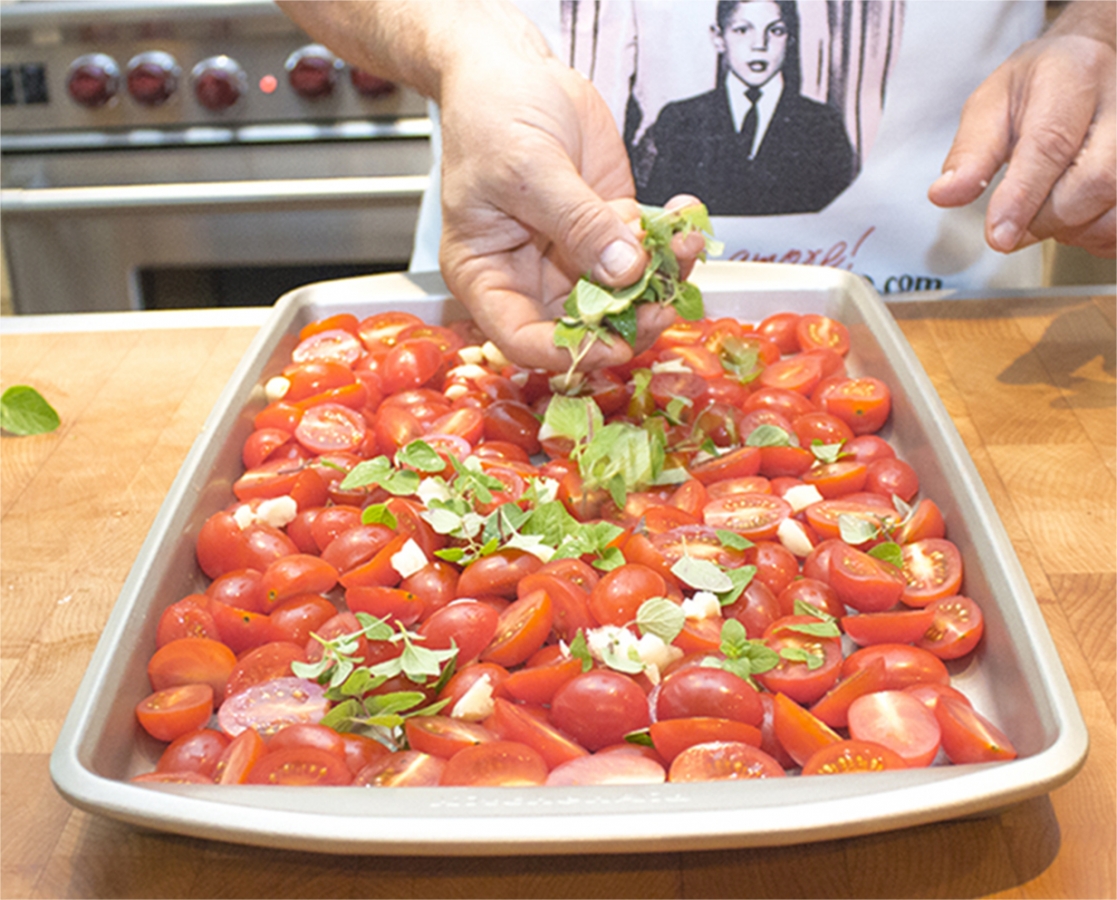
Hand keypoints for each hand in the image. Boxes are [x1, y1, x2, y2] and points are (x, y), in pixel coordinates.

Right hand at [437, 51, 705, 369]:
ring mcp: (573, 255)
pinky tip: (685, 218)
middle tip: (663, 303)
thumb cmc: (491, 115)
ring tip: (685, 245)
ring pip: (624, 294)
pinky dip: (671, 241)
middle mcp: (530, 276)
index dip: (570, 351)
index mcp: (487, 276)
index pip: (524, 339)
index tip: (612, 345)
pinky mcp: (608, 229)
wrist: (511, 70)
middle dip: (629, 320)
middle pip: (583, 327)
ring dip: (662, 278)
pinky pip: (645, 251)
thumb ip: (577, 222)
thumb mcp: (527, 168)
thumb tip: (623, 270)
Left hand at [928, 3, 1114, 257]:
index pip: (1052, 145)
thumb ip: (970, 152)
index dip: (1022, 196)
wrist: (1090, 64)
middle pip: (1094, 184)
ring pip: (1116, 210)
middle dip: (1043, 220)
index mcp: (1073, 77)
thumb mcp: (992, 104)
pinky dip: (1096, 237)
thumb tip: (945, 195)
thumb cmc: (1038, 87)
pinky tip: (1076, 219)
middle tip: (1012, 222)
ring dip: (1071, 231)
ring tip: (1044, 213)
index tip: (998, 235)